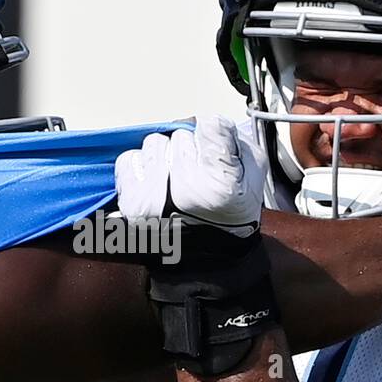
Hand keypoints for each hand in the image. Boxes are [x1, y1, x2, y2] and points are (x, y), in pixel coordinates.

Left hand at [115, 115, 266, 237]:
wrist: (207, 260)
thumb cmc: (230, 215)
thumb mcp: (253, 176)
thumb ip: (234, 140)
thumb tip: (202, 121)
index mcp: (221, 180)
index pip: (210, 124)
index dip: (213, 136)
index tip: (214, 151)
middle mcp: (186, 186)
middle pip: (181, 134)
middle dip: (188, 149)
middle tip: (196, 176)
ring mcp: (155, 195)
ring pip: (154, 143)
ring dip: (163, 157)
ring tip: (174, 182)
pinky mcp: (133, 203)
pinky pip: (128, 160)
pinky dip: (139, 169)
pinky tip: (154, 186)